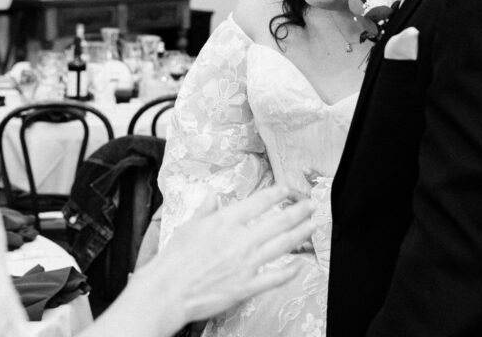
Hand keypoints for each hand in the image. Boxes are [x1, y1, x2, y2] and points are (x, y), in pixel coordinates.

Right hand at [126, 186, 315, 334]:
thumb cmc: (174, 260)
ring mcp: (245, 264)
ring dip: (301, 233)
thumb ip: (205, 210)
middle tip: (311, 204)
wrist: (168, 291)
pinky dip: (289, 271)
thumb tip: (211, 196)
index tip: (287, 190)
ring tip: (313, 225)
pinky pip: (274, 277)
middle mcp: (240, 240)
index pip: (258, 202)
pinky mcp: (246, 286)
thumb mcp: (188, 226)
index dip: (276, 194)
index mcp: (225, 221)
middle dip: (298, 211)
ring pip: (282, 245)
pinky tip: (299, 264)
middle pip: (278, 221)